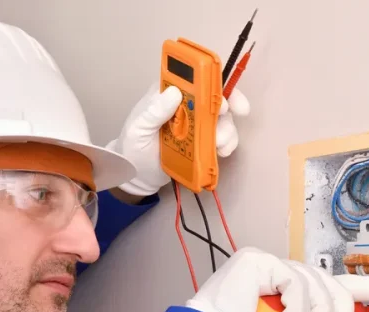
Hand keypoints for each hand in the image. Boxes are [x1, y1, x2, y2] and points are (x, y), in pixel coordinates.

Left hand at [110, 84, 249, 196]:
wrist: (138, 176)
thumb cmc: (133, 147)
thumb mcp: (138, 128)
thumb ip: (154, 111)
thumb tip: (174, 93)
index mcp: (168, 94)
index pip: (193, 78)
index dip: (211, 80)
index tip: (219, 92)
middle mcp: (186, 106)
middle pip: (214, 96)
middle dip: (229, 103)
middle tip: (236, 113)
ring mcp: (197, 124)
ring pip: (221, 118)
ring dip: (227, 129)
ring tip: (220, 144)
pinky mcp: (203, 142)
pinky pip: (221, 139)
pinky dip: (226, 144)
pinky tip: (221, 152)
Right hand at [185, 248, 368, 311]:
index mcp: (280, 301)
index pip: (320, 286)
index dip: (349, 287)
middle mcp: (273, 280)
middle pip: (324, 280)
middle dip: (340, 307)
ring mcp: (264, 268)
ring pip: (314, 281)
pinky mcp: (255, 262)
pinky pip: (295, 281)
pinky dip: (296, 311)